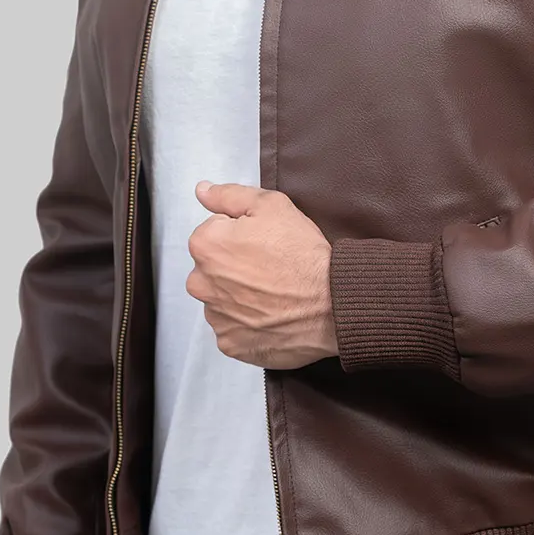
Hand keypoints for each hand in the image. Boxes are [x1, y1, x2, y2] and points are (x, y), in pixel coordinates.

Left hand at [188, 180, 338, 368]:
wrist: (332, 303)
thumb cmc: (303, 254)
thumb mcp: (272, 206)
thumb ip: (230, 196)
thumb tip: (202, 191)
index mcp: (205, 245)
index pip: (214, 232)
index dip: (242, 234)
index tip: (265, 243)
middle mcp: (201, 283)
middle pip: (213, 268)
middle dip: (234, 266)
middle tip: (271, 267)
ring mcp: (215, 317)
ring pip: (221, 299)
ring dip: (240, 295)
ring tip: (274, 293)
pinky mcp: (230, 343)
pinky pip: (232, 328)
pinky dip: (248, 323)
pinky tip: (271, 314)